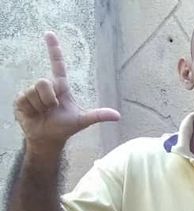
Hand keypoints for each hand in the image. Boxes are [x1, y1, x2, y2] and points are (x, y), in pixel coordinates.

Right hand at [14, 32, 119, 153]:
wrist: (48, 138)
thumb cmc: (65, 127)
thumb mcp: (82, 120)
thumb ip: (98, 116)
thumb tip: (117, 116)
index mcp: (61, 87)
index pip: (57, 65)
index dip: (54, 49)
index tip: (49, 33)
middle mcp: (46, 86)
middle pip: (45, 82)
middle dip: (50, 99)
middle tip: (53, 108)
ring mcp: (32, 92)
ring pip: (35, 91)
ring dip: (42, 105)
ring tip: (44, 112)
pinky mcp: (21, 100)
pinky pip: (26, 98)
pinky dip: (32, 109)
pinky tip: (34, 113)